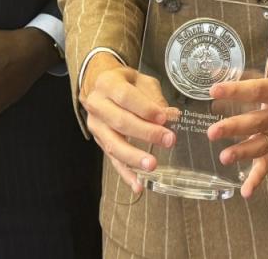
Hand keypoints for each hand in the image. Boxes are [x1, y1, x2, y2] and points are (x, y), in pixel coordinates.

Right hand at [79, 52, 178, 192]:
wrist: (100, 84)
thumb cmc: (126, 82)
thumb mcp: (141, 80)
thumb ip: (154, 97)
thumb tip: (172, 115)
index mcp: (107, 84)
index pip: (125, 97)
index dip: (145, 108)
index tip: (164, 118)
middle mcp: (97, 105)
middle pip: (119, 122)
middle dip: (145, 133)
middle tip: (169, 140)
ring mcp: (96, 126)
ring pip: (113, 144)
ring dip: (134, 157)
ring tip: (152, 166)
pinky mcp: (100, 142)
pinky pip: (112, 160)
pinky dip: (126, 174)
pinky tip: (138, 186)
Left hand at [206, 25, 267, 198]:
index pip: (256, 90)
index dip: (236, 89)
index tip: (214, 88)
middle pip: (256, 122)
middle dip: (234, 128)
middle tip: (212, 132)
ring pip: (260, 145)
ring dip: (242, 153)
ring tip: (224, 158)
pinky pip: (267, 163)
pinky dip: (257, 178)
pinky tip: (245, 192)